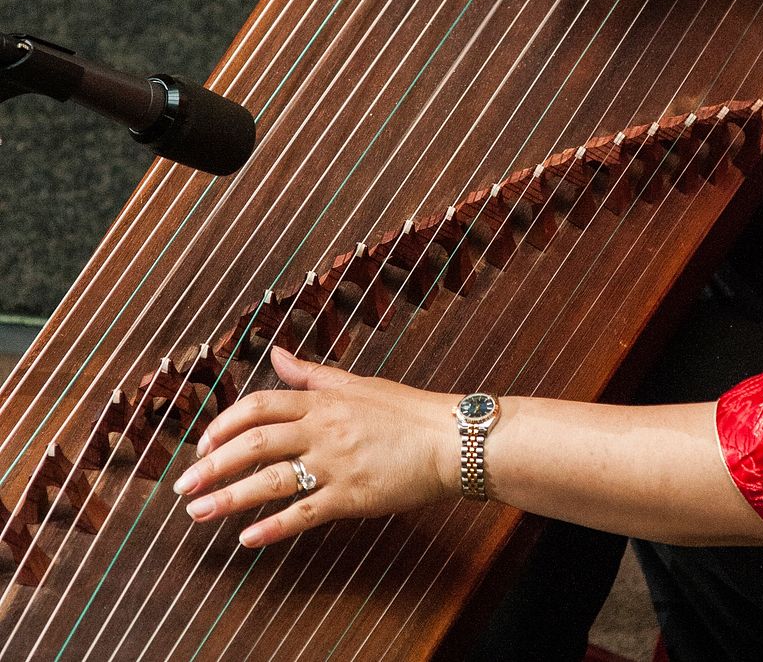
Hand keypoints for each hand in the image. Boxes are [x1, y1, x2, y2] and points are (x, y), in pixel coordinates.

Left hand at [173, 346, 460, 546]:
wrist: (450, 438)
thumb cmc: (406, 410)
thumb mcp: (356, 383)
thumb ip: (311, 373)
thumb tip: (277, 353)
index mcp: (323, 400)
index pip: (259, 405)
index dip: (223, 425)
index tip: (201, 445)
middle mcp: (324, 428)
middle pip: (254, 442)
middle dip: (212, 464)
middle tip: (183, 486)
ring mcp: (337, 463)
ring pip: (271, 479)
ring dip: (229, 497)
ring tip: (198, 513)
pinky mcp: (353, 496)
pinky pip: (305, 512)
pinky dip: (273, 527)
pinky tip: (246, 539)